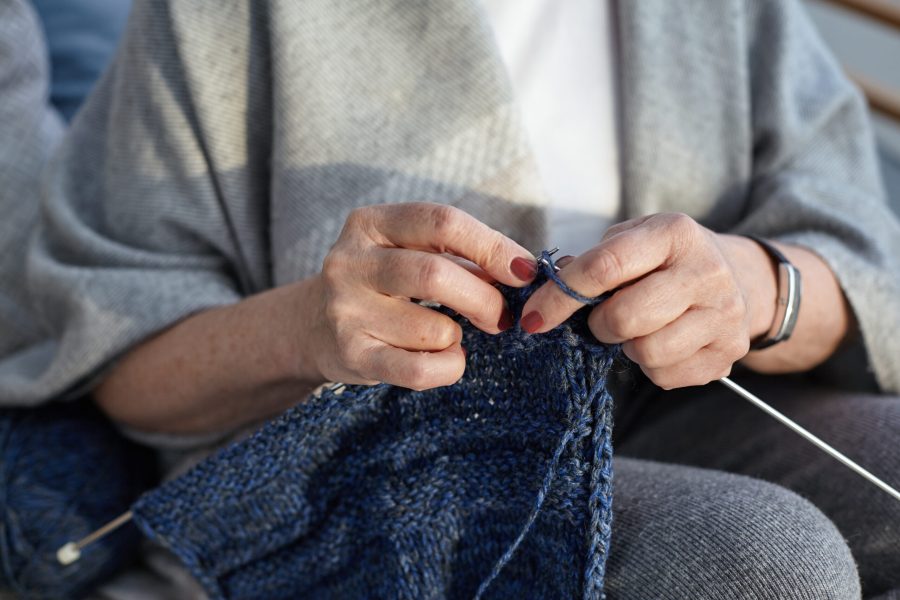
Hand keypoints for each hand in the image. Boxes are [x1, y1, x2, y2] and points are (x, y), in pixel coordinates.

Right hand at [303, 203, 535, 389]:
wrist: (315, 326)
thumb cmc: (383, 285)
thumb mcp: (409, 252)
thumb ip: (460, 256)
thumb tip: (521, 272)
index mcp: (371, 223)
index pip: (443, 222)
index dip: (492, 246)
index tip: (523, 272)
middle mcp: (351, 262)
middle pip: (436, 274)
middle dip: (484, 299)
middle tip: (500, 317)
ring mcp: (346, 309)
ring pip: (432, 328)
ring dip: (459, 337)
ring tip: (453, 336)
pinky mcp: (351, 354)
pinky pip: (417, 369)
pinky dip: (448, 367)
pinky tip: (449, 359)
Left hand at [520, 213, 777, 388]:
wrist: (738, 277)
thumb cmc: (664, 260)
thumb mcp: (632, 241)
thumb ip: (591, 261)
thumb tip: (548, 286)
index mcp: (674, 233)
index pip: (605, 267)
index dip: (560, 297)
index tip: (532, 318)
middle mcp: (707, 271)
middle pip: (624, 318)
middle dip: (599, 326)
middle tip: (603, 320)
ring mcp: (724, 315)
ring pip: (646, 352)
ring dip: (627, 347)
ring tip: (637, 330)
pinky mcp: (729, 353)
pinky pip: (666, 376)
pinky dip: (651, 366)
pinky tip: (662, 343)